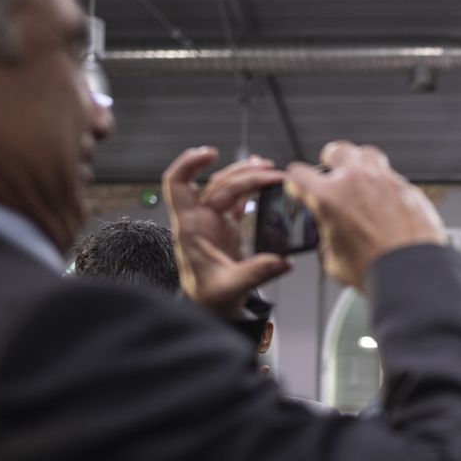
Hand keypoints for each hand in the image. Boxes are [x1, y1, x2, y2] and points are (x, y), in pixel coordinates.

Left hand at [162, 147, 292, 314]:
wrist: (212, 307)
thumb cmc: (210, 298)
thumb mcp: (230, 289)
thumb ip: (255, 273)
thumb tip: (283, 261)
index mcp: (191, 228)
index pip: (178, 185)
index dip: (189, 164)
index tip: (210, 153)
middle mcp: (200, 219)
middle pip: (218, 183)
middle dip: (244, 174)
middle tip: (272, 175)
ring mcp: (213, 220)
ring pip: (228, 186)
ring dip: (247, 174)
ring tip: (269, 168)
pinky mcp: (226, 225)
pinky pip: (237, 199)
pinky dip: (251, 188)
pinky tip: (265, 180)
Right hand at [284, 141, 444, 289]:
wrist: (412, 274)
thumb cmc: (375, 271)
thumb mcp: (334, 261)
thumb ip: (328, 242)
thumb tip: (332, 240)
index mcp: (328, 197)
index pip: (299, 174)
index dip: (297, 181)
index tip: (302, 187)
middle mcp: (355, 180)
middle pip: (336, 150)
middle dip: (331, 160)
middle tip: (333, 172)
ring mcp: (384, 180)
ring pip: (367, 154)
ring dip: (361, 164)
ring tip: (362, 178)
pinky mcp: (408, 188)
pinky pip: (393, 177)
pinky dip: (387, 186)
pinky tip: (388, 201)